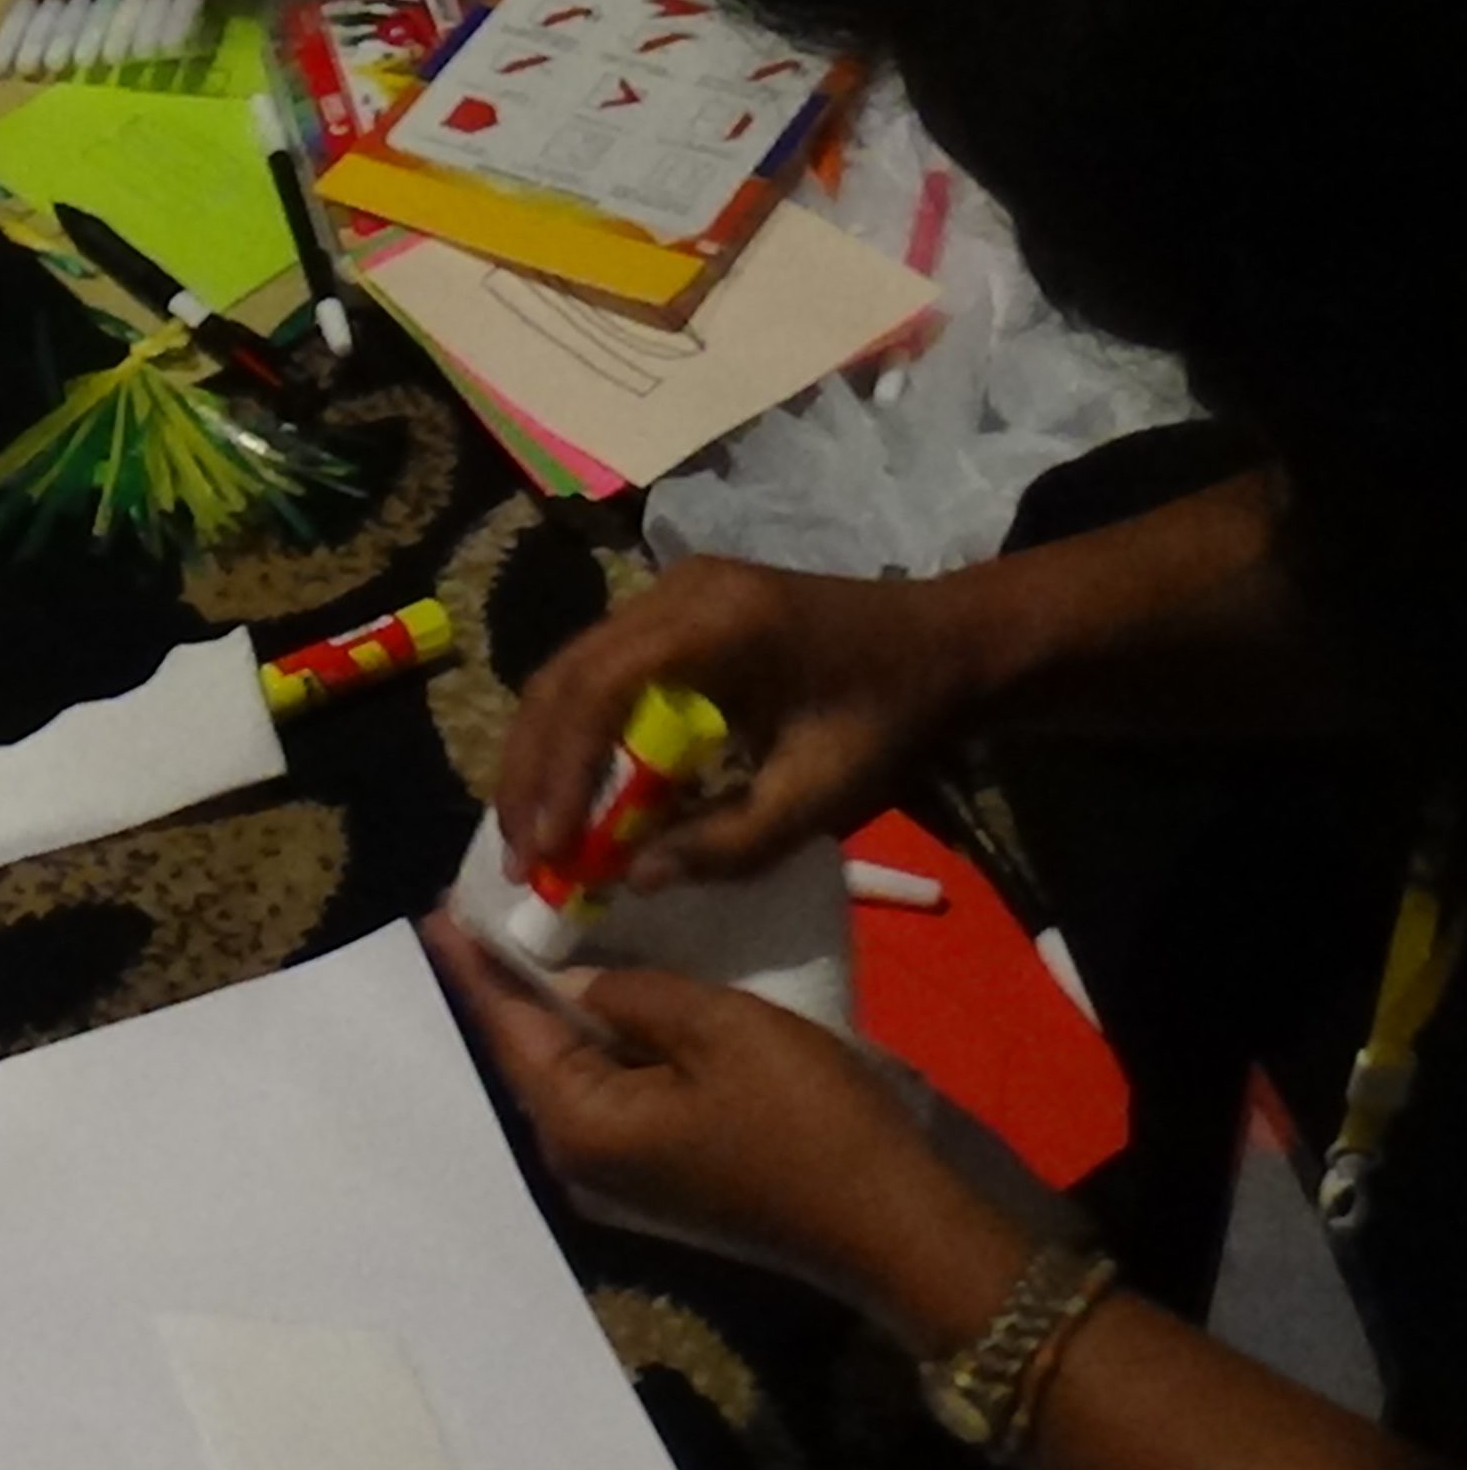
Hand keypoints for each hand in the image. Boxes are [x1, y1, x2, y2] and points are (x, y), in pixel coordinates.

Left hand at [419, 914, 1030, 1346]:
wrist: (891, 1221)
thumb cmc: (806, 1118)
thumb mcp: (718, 1029)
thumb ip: (632, 994)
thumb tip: (574, 983)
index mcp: (576, 1124)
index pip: (505, 1029)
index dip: (474, 967)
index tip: (437, 912)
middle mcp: (576, 1159)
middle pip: (531, 1055)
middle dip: (514, 986)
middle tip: (492, 912)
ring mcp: (617, 1176)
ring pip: (574, 1074)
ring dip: (562, 1014)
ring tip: (543, 940)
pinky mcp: (658, 1178)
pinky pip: (613, 1095)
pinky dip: (606, 1046)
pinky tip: (610, 998)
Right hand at [497, 556, 988, 887]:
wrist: (946, 646)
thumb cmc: (894, 716)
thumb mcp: (823, 793)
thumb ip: (731, 841)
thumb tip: (634, 877)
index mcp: (720, 623)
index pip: (601, 690)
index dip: (559, 773)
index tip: (547, 848)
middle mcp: (677, 592)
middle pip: (564, 678)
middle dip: (532, 773)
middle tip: (522, 857)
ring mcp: (669, 594)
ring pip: (567, 674)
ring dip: (542, 758)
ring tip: (534, 837)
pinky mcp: (671, 613)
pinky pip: (596, 674)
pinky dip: (573, 737)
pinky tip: (570, 794)